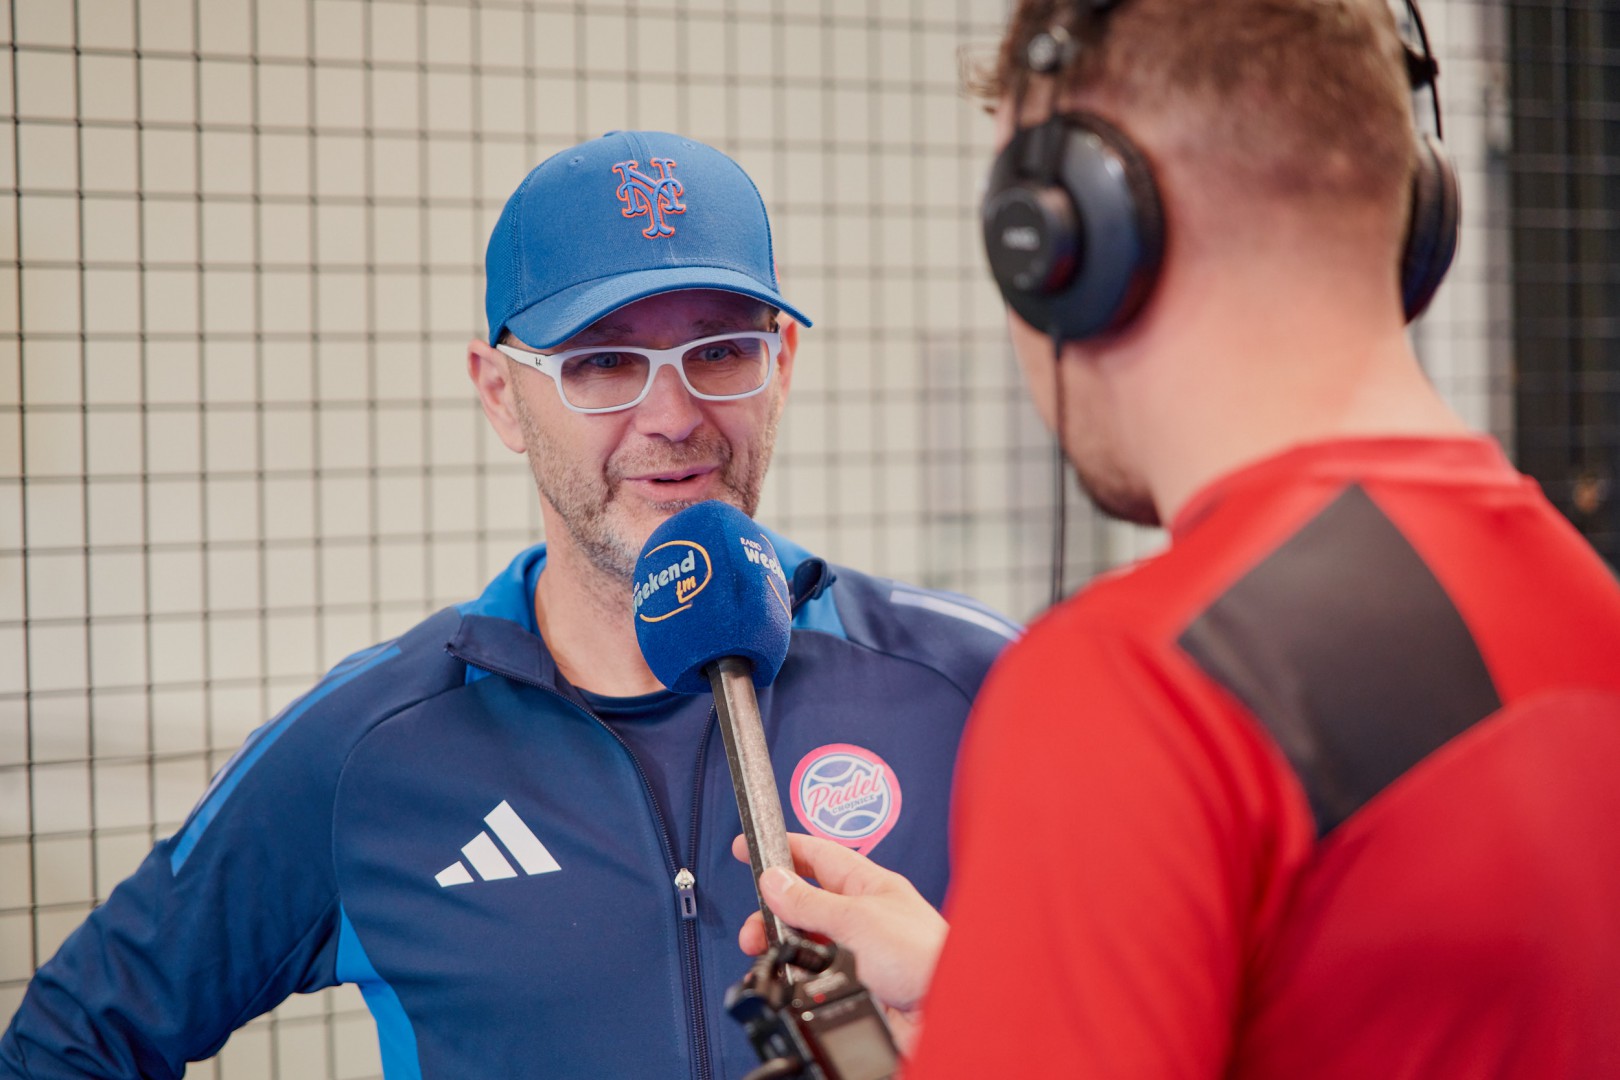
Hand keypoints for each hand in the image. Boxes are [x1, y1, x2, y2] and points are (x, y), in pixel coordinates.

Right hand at [733, 833, 946, 1019]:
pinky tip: (792, 980)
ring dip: (783, 946)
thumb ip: (813, 903)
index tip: (747, 847)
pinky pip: (811, 976)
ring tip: (769, 954)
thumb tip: (774, 882)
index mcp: (869, 886)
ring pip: (804, 942)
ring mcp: (856, 952)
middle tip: (754, 927)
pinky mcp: (851, 986)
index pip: (817, 855)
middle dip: (773, 911)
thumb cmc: (929, 958)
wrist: (949, 1016)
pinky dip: (795, 976)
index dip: (782, 849)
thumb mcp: (860, 921)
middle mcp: (862, 916)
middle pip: (803, 902)